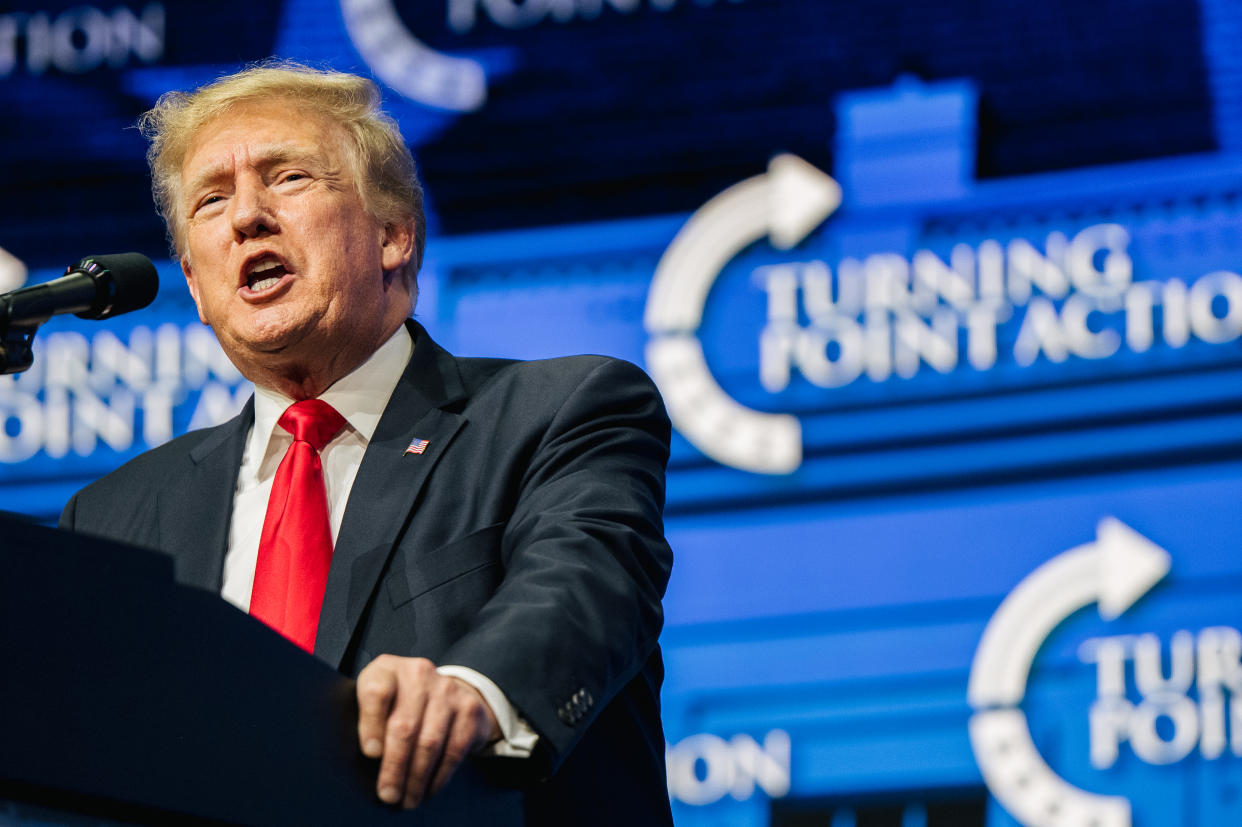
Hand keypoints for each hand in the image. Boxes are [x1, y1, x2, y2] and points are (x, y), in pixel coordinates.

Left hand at [356, 655, 500, 807]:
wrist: (445, 691)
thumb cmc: (400, 703)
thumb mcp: (378, 702)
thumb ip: (368, 722)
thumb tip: (369, 761)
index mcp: (388, 670)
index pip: (377, 692)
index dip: (371, 724)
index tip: (370, 754)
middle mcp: (418, 673)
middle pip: (404, 725)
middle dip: (395, 767)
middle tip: (388, 794)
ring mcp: (447, 689)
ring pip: (430, 742)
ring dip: (417, 777)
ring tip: (407, 799)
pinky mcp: (469, 708)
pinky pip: (454, 749)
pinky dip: (440, 775)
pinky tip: (428, 789)